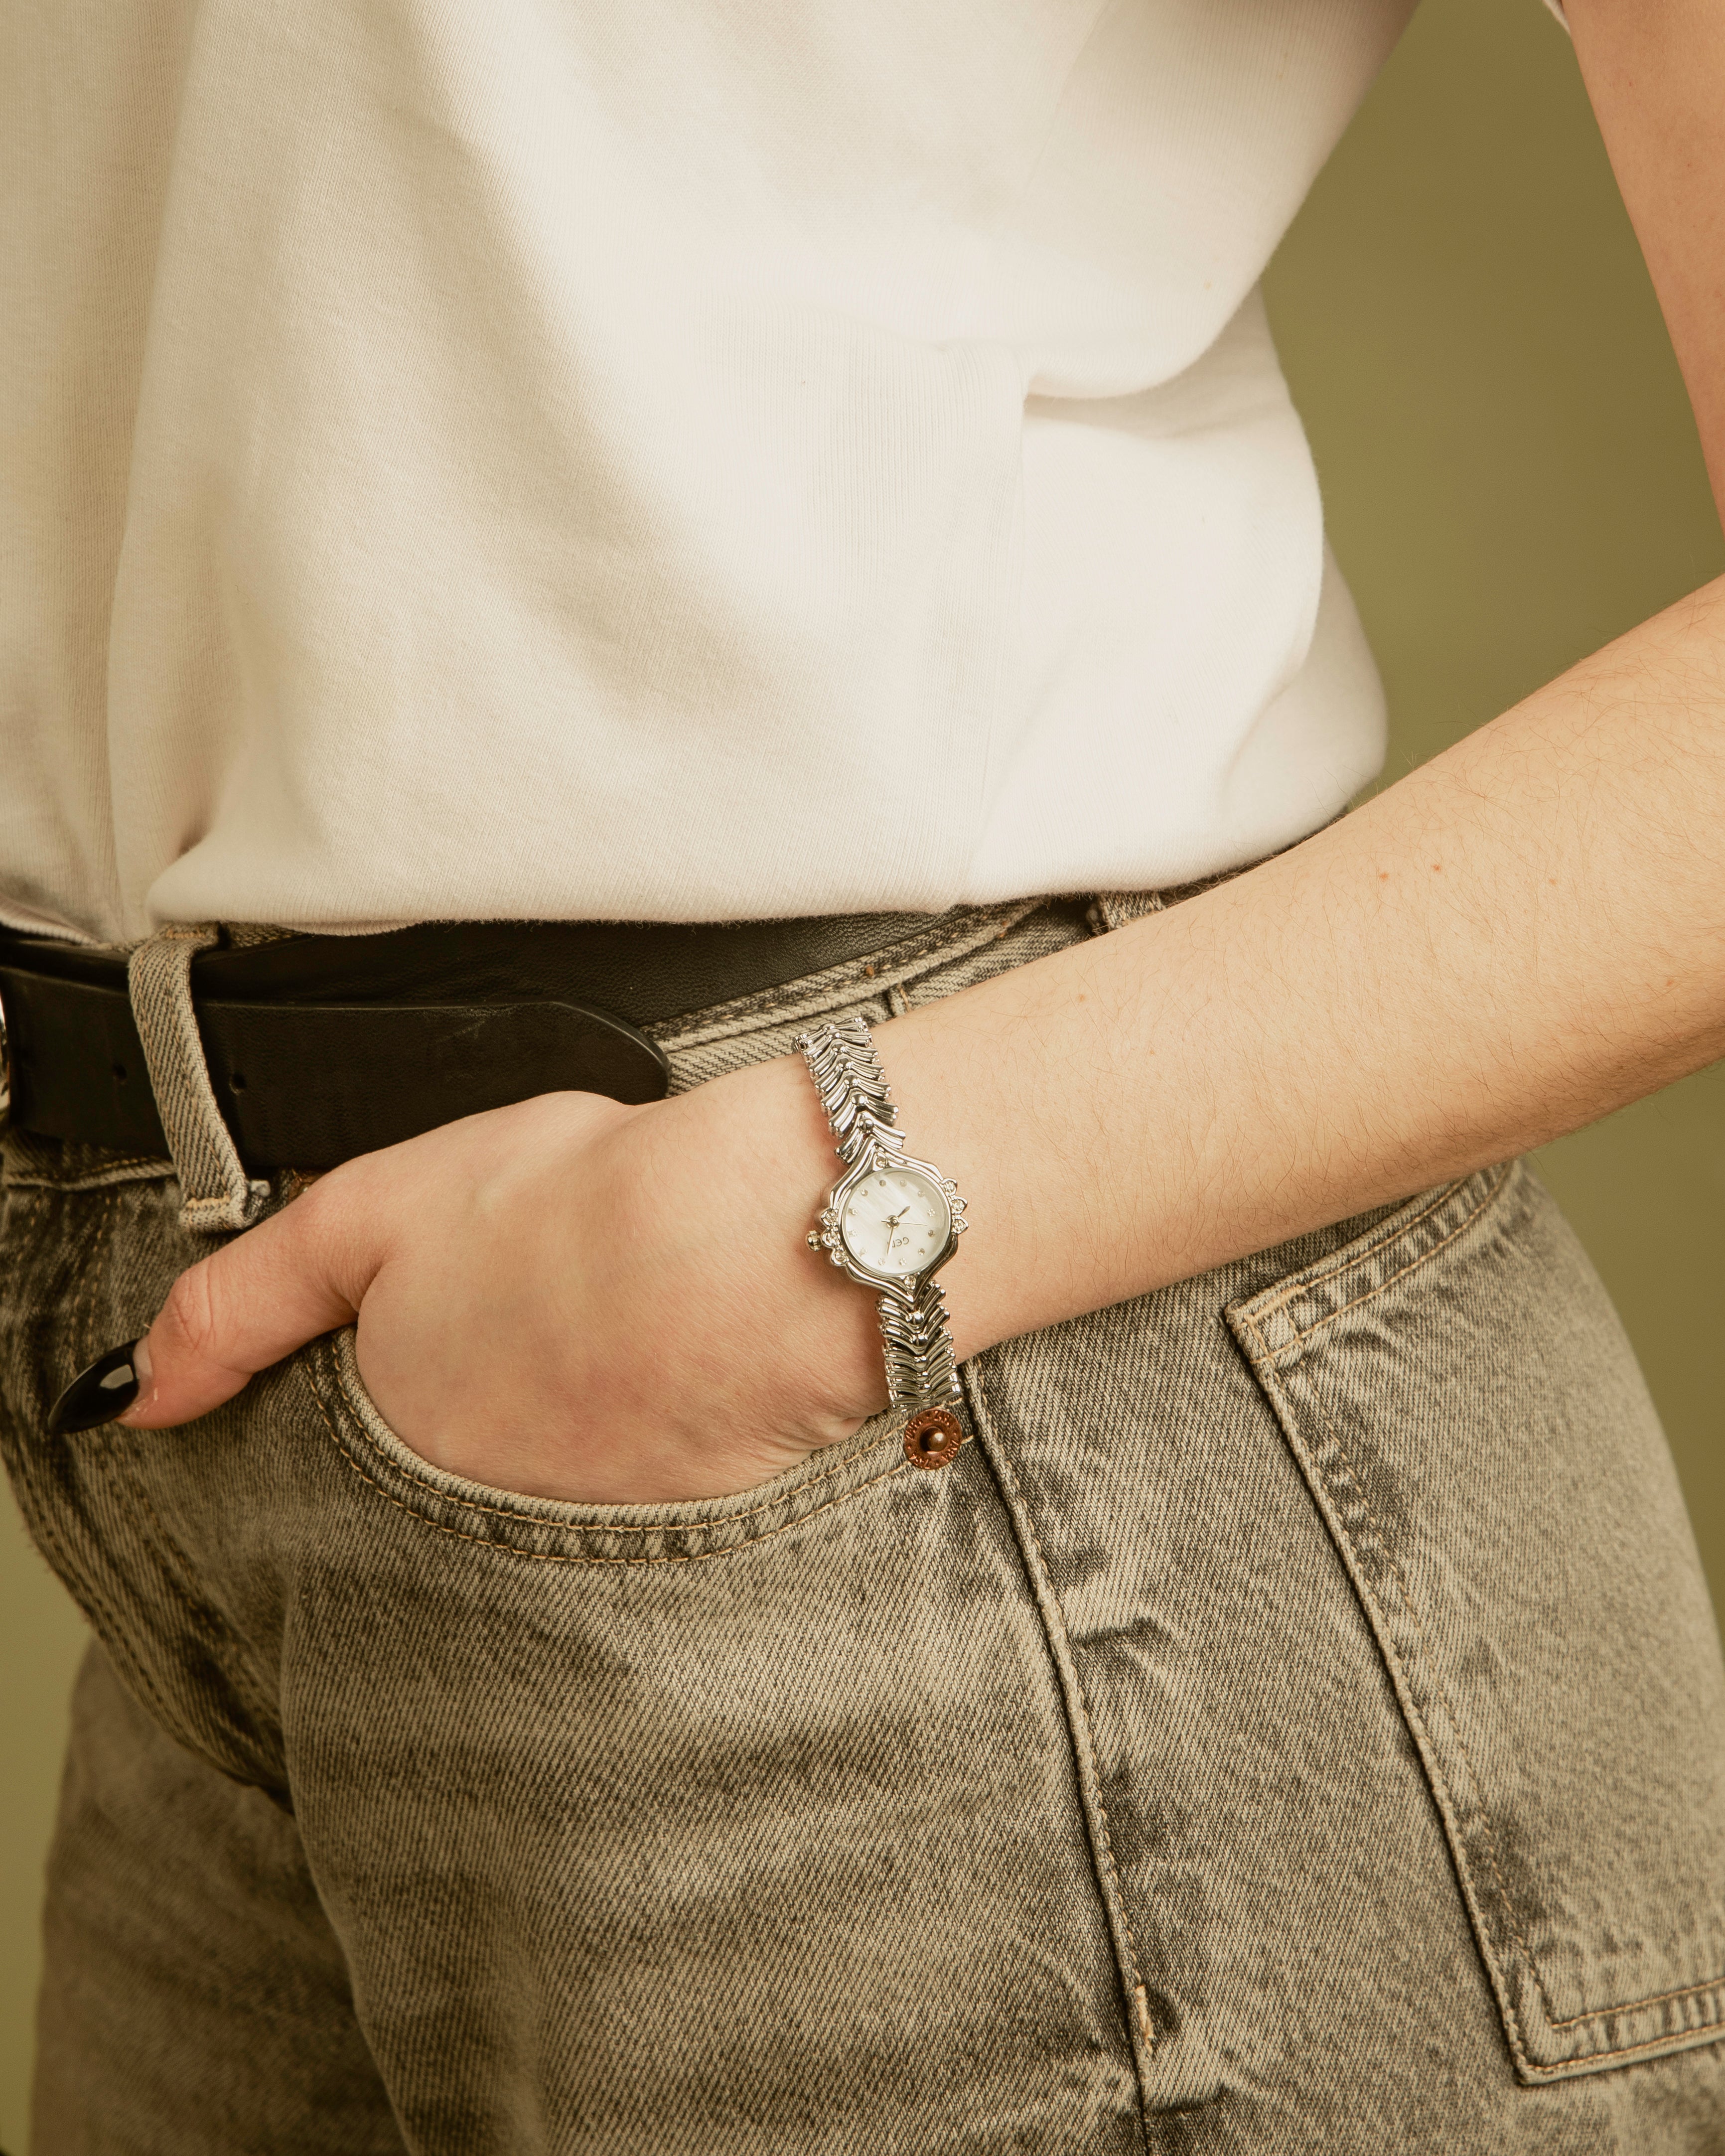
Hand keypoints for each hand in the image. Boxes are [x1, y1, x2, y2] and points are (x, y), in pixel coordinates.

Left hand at [118, 1060, 887, 1504]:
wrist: (754, 1252)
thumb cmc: (577, 1214)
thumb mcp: (368, 1217)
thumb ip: (241, 1304)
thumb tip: (132, 1396)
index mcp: (397, 1443)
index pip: (355, 1462)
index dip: (390, 1394)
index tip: (439, 1345)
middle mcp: (479, 1525)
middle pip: (451, 1494)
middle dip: (481, 1429)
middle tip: (542, 1334)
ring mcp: (585, 1544)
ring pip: (550, 1507)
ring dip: (573, 1446)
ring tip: (618, 1354)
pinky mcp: (687, 1550)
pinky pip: (648, 1518)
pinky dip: (658, 1461)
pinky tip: (686, 1388)